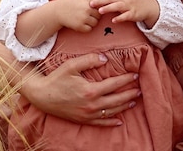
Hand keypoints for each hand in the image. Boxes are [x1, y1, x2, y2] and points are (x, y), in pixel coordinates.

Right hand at [21, 53, 140, 126]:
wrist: (42, 96)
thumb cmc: (56, 79)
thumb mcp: (71, 65)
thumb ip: (89, 60)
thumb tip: (105, 59)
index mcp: (91, 90)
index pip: (114, 84)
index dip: (126, 79)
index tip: (135, 75)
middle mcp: (92, 105)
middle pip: (116, 99)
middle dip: (129, 93)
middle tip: (140, 88)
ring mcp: (88, 114)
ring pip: (111, 112)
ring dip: (124, 106)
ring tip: (134, 101)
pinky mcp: (83, 120)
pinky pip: (101, 123)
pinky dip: (111, 122)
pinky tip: (119, 121)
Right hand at [55, 0, 100, 31]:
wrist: (57, 11)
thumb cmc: (68, 1)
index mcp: (88, 1)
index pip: (100, 6)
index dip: (96, 8)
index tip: (92, 9)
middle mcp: (87, 9)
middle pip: (99, 15)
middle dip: (95, 15)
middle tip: (88, 15)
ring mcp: (83, 18)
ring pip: (95, 23)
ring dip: (91, 22)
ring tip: (85, 19)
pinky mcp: (79, 26)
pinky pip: (89, 29)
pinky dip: (87, 28)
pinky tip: (82, 23)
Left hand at [90, 0, 159, 27]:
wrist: (149, 5)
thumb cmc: (133, 0)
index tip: (90, 0)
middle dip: (101, 1)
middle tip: (91, 4)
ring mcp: (130, 6)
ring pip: (118, 6)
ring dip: (109, 8)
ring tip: (100, 11)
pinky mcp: (134, 13)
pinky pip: (126, 16)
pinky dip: (120, 18)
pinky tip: (114, 20)